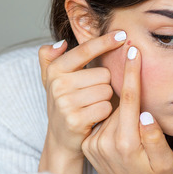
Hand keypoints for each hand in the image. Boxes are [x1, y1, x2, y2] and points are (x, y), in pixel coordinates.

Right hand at [37, 31, 126, 173]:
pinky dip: (106, 113)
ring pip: (106, 91)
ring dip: (106, 99)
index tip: (122, 34)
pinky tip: (96, 117)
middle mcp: (58, 85)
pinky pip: (105, 107)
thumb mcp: (52, 79)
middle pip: (103, 74)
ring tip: (93, 106)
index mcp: (55, 70)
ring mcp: (65, 103)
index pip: (84, 50)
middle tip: (92, 95)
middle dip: (105, 84)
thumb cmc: (64, 103)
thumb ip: (50, 57)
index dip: (104, 41)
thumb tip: (61, 43)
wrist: (61, 138)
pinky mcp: (75, 120)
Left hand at [81, 45, 172, 173]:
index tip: (132, 50)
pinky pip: (101, 121)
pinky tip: (121, 130)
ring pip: (109, 111)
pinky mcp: (88, 145)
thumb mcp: (165, 161)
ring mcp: (93, 144)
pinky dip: (111, 118)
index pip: (129, 99)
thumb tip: (145, 113)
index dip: (132, 73)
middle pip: (118, 103)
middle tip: (140, 109)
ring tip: (132, 129)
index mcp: (125, 143)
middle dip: (129, 95)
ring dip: (120, 110)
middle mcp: (104, 142)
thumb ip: (155, 137)